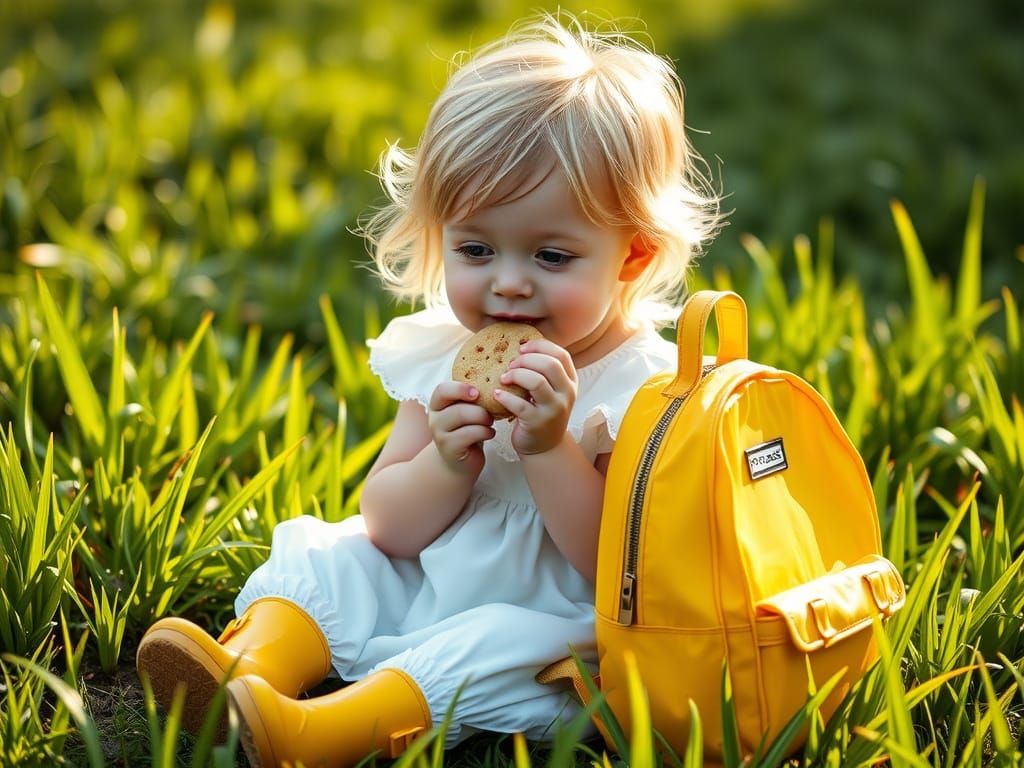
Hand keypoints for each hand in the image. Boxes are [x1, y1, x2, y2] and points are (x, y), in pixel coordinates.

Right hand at [427, 382, 495, 476]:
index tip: (477, 392)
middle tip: (491, 413)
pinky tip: (490, 433)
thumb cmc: (467, 430)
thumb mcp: (466, 410)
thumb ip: (471, 398)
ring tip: (490, 422)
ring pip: (463, 417)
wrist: (460, 461)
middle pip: (457, 406)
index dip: (460, 388)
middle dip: (480, 409)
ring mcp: (439, 434)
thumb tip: (494, 378)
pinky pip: (470, 434)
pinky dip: (485, 432)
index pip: (442, 389)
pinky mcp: (449, 448)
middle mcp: (434, 418)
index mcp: (438, 404)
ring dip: (484, 419)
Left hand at [494, 339, 576, 455]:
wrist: (544, 446)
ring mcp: (554, 409)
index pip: (561, 354)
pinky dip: (505, 396)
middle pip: (549, 365)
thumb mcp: (550, 390)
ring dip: (516, 375)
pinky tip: (497, 394)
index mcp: (570, 381)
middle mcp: (567, 394)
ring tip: (504, 378)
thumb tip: (520, 345)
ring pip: (537, 381)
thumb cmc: (542, 411)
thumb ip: (543, 371)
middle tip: (510, 365)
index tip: (522, 348)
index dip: (540, 346)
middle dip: (526, 360)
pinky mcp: (538, 423)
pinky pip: (520, 404)